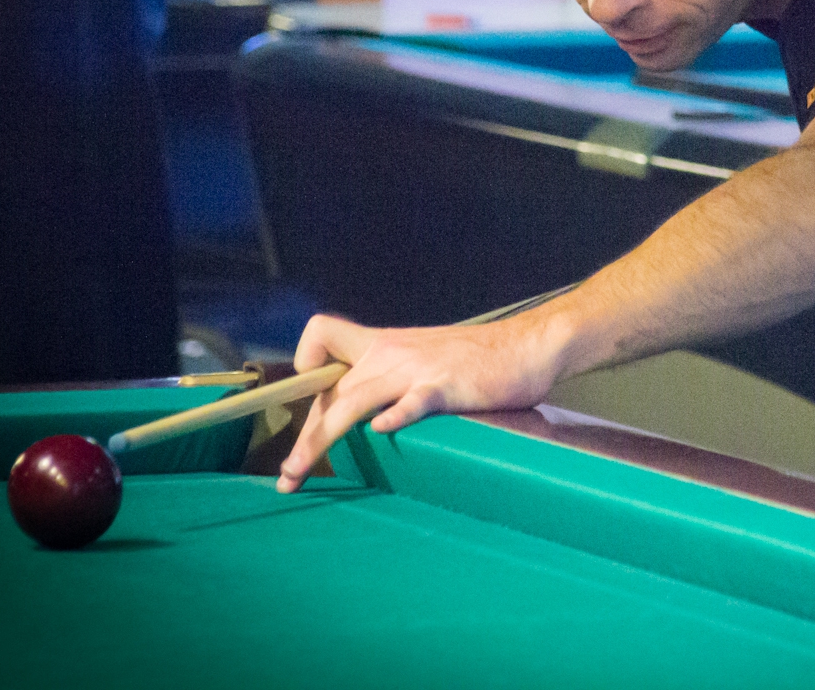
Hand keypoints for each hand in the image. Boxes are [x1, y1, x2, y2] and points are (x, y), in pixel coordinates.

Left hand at [275, 313, 563, 491]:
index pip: (322, 337)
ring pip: (352, 401)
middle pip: (329, 391)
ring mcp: (416, 369)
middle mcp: (390, 353)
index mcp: (383, 344)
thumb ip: (393, 376)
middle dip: (302, 436)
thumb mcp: (424, 357)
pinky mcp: (445, 386)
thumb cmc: (477, 359)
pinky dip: (394, 416)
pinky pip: (411, 401)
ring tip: (300, 471)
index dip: (306, 366)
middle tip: (288, 476)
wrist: (527, 345)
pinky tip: (382, 432)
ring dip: (319, 438)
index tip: (310, 403)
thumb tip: (367, 411)